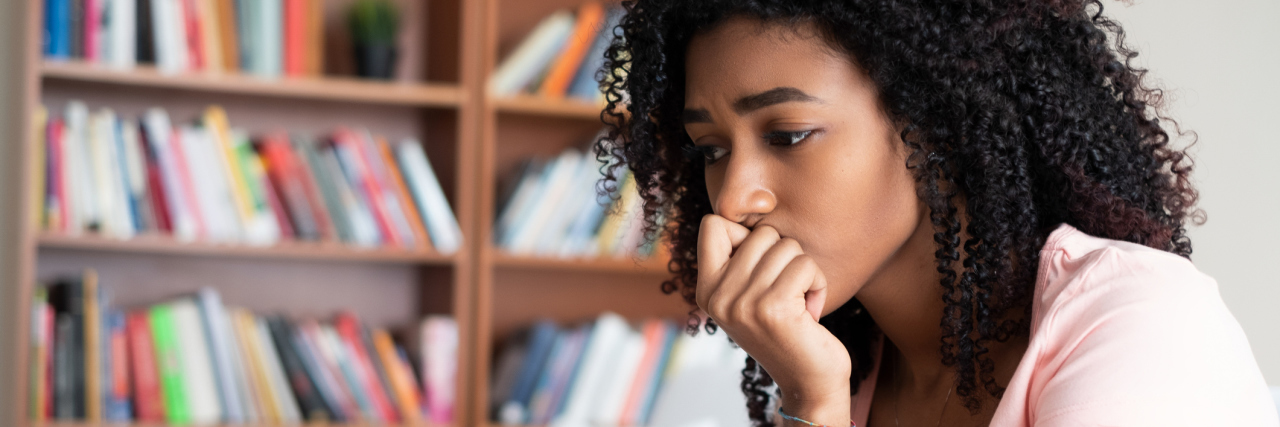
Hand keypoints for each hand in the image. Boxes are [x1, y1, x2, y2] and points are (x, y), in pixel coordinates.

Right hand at [695, 214, 851, 423]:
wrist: (808, 380)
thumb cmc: (786, 328)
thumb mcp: (748, 295)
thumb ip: (740, 260)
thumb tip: (743, 207)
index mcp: (706, 289)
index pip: (713, 224)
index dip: (745, 234)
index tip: (760, 266)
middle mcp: (718, 296)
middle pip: (760, 232)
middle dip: (784, 255)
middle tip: (786, 290)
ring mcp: (743, 303)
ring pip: (786, 246)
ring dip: (804, 271)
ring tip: (799, 301)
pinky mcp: (774, 309)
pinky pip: (805, 265)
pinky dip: (818, 283)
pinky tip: (811, 310)